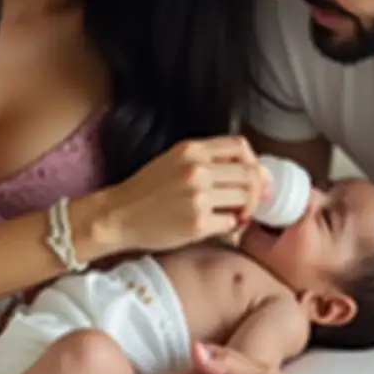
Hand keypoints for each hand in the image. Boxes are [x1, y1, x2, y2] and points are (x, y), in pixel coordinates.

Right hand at [103, 137, 266, 251]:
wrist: (117, 216)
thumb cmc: (144, 191)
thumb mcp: (174, 161)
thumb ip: (207, 161)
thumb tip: (250, 172)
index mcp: (191, 150)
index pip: (240, 145)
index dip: (254, 162)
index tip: (252, 177)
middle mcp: (197, 169)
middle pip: (249, 173)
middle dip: (256, 191)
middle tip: (248, 204)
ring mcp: (198, 196)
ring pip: (245, 198)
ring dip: (245, 210)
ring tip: (234, 216)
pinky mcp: (197, 223)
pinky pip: (231, 223)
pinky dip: (232, 227)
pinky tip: (220, 228)